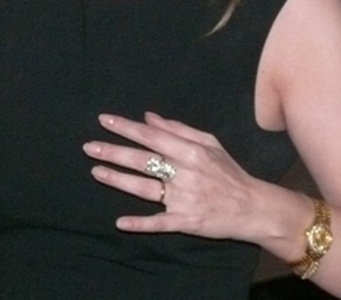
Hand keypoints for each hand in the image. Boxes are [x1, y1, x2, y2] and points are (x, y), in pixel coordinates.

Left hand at [83, 111, 262, 239]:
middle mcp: (184, 173)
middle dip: (114, 152)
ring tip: (96, 172)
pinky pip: (158, 223)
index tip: (104, 121)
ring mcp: (183, 198)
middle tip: (89, 147)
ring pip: (144, 189)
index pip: (152, 136)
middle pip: (143, 160)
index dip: (127, 127)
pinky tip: (121, 222)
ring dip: (118, 180)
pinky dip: (140, 223)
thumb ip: (178, 129)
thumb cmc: (228, 172)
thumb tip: (149, 117)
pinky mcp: (185, 221)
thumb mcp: (209, 143)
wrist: (251, 207)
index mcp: (190, 151)